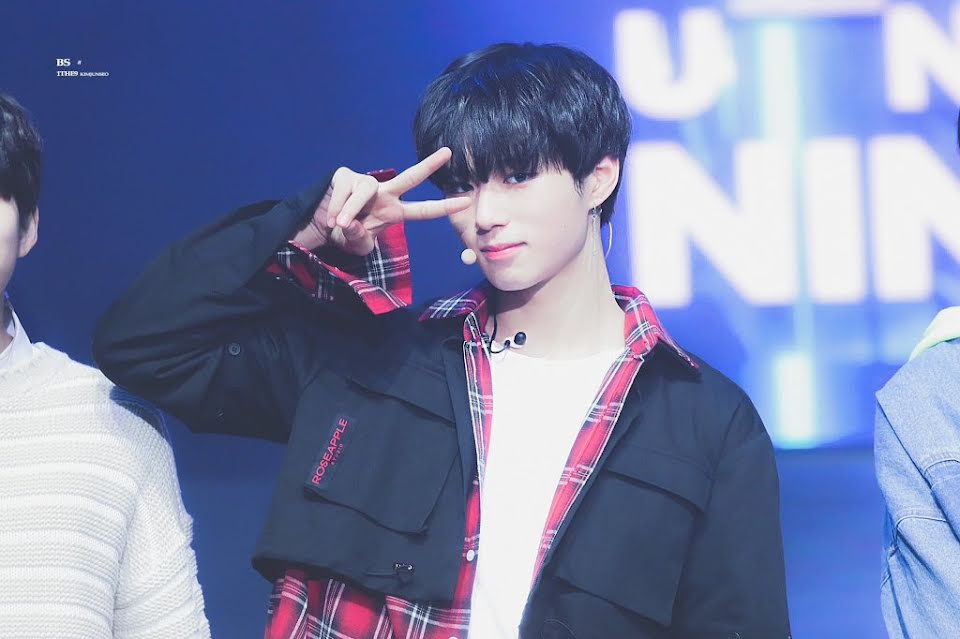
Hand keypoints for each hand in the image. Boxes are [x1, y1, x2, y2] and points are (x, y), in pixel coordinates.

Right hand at [294, 147, 470, 254]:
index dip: (443, 208)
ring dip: (350, 210)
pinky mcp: (345, 176)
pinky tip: (331, 217)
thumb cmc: (346, 235)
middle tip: (448, 153)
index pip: (423, 211)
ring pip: (365, 191)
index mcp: (394, 213)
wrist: (321, 227)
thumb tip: (352, 224)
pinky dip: (336, 207)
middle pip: (410, 177)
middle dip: (429, 165)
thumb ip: (359, 239)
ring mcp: (366, 183)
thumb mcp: (357, 245)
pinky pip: (344, 191)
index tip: (465, 202)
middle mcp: (385, 194)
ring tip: (339, 224)